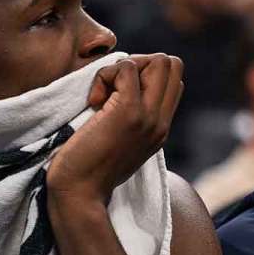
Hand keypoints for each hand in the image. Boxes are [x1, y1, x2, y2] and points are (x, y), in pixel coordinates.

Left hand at [47, 55, 183, 206]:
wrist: (79, 194)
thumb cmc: (88, 171)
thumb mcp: (120, 143)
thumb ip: (130, 121)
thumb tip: (119, 90)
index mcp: (160, 129)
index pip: (173, 81)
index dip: (145, 75)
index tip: (119, 95)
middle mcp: (161, 122)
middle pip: (172, 64)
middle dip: (140, 64)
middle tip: (113, 89)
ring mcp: (148, 117)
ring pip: (159, 60)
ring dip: (124, 68)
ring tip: (103, 96)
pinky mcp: (128, 112)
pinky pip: (126, 66)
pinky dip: (104, 75)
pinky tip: (93, 102)